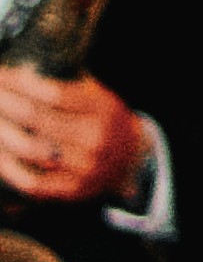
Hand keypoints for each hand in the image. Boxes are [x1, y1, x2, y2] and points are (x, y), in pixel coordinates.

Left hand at [0, 68, 149, 207]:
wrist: (132, 159)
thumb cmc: (103, 120)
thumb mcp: (97, 96)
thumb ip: (67, 84)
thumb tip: (20, 72)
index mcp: (103, 108)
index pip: (52, 92)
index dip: (19, 83)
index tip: (0, 75)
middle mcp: (96, 138)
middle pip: (36, 117)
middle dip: (3, 102)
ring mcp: (86, 167)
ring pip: (30, 148)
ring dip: (1, 131)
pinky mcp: (74, 189)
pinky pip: (32, 181)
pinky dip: (7, 166)